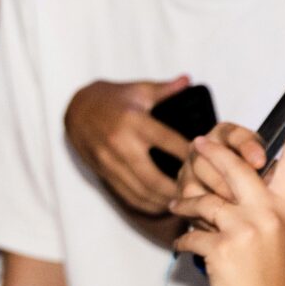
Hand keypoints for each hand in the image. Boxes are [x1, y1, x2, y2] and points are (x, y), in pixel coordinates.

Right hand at [65, 76, 194, 215]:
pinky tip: (162, 205)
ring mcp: (110, 161)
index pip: (169, 142)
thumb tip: (189, 80)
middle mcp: (121, 143)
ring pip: (141, 191)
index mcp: (134, 120)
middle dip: (178, 189)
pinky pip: (127, 195)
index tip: (208, 161)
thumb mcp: (138, 89)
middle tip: (197, 192)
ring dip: (164, 201)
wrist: (76, 110)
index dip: (190, 154)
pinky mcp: (103, 172)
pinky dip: (147, 205)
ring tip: (183, 201)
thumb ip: (165, 89)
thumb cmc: (113, 98)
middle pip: (155, 178)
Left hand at [170, 114, 284, 285]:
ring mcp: (246, 230)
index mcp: (284, 211)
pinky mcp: (222, 248)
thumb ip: (259, 209)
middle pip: (236, 167)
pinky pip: (190, 232)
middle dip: (212, 152)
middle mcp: (268, 215)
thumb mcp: (275, 240)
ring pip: (204, 200)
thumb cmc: (268, 282)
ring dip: (186, 204)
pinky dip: (183, 239)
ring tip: (178, 207)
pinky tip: (183, 246)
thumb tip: (231, 183)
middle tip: (197, 142)